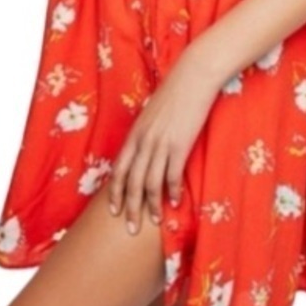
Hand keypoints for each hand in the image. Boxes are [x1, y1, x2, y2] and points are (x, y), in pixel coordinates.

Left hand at [107, 53, 219, 234]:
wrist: (192, 77)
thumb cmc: (174, 95)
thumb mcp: (152, 115)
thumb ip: (145, 135)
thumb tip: (144, 154)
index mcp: (135, 134)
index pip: (118, 169)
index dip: (115, 193)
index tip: (113, 211)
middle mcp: (144, 141)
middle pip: (131, 181)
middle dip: (129, 208)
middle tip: (131, 228)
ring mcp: (161, 143)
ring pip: (150, 182)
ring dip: (152, 206)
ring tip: (155, 222)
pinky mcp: (180, 144)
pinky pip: (172, 175)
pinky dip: (173, 192)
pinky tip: (176, 203)